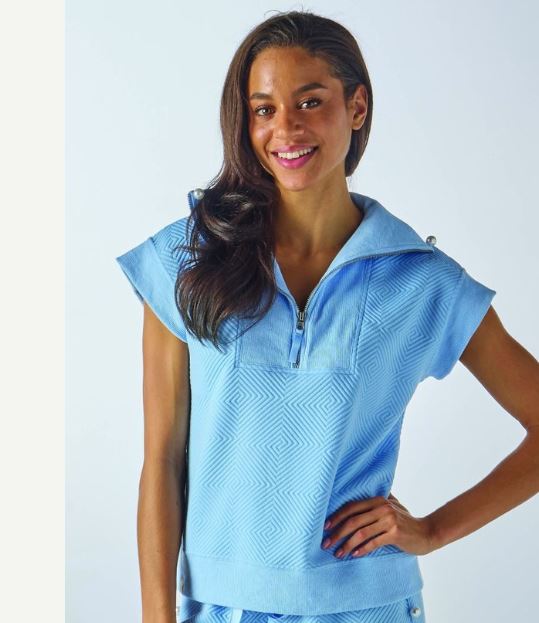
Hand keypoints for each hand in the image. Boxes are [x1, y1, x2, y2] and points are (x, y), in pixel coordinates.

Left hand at [321, 492, 435, 557]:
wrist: (426, 532)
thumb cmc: (405, 520)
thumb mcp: (391, 505)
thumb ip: (376, 502)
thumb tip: (357, 495)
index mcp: (378, 500)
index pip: (351, 507)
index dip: (336, 516)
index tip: (325, 527)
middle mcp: (382, 507)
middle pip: (353, 520)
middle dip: (337, 533)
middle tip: (326, 544)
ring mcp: (389, 520)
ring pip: (361, 533)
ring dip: (347, 544)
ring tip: (338, 553)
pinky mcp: (395, 533)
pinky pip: (374, 542)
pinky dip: (362, 549)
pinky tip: (354, 555)